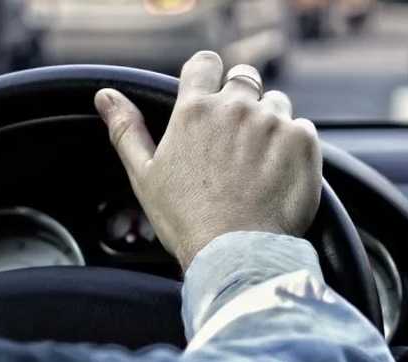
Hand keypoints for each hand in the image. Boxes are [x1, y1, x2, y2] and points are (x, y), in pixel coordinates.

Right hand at [93, 51, 321, 269]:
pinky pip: (302, 128)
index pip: (205, 63)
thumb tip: (106, 95)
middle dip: (243, 98)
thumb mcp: (144, 175)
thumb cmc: (186, 219)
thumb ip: (126, 129)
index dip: (209, 75)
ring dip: (271, 122)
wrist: (236, 253)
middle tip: (238, 138)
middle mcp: (235, 107)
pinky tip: (280, 174)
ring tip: (260, 163)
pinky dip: (294, 146)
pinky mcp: (302, 141)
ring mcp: (272, 121)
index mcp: (194, 110)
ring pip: (277, 103)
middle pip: (246, 78)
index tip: (212, 93)